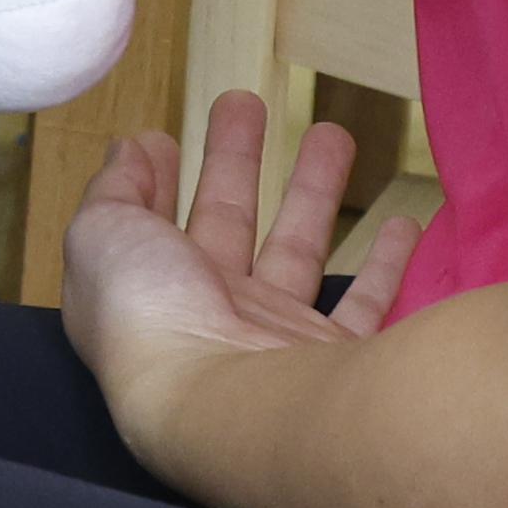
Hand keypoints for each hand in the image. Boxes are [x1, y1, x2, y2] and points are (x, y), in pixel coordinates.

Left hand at [60, 90, 429, 449]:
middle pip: (226, 221)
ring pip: (298, 247)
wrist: (220, 406)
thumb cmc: (150, 317)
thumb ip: (115, 191)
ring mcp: (272, 335)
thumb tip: (129, 151)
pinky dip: (387, 264)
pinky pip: (366, 304)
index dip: (152, 181)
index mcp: (148, 286)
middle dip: (234, 160)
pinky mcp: (332, 357)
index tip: (161, 138)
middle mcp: (207, 311)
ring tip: (335, 131)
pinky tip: (404, 222)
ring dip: (314, 189)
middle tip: (247, 101)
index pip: (149, 222)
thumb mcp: (103, 235)